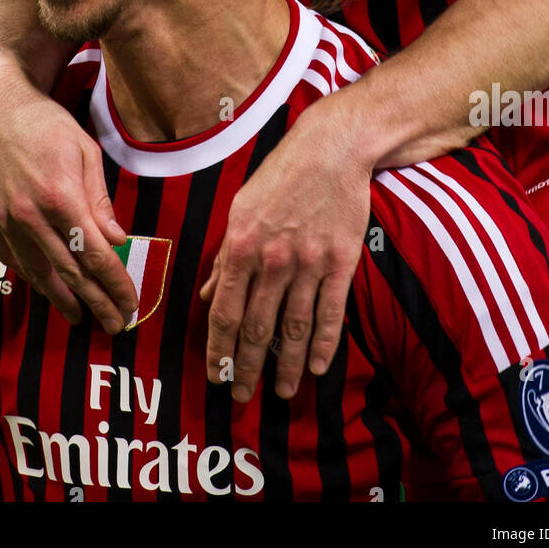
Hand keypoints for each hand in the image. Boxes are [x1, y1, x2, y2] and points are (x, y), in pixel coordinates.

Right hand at [0, 58, 138, 330]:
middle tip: (115, 325)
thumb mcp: (85, 150)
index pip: (94, 254)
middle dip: (96, 302)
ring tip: (81, 318)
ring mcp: (4, 220)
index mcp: (61, 196)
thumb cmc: (46, 123)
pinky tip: (48, 288)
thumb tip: (117, 239)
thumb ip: (100, 199)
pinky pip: (12, 260)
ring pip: (37, 273)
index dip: (114, 284)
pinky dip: (32, 278)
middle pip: (69, 272)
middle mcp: (30, 215)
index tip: (130, 304)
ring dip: (62, 299)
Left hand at [200, 95, 371, 402]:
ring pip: (293, 327)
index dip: (218, 349)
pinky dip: (322, 344)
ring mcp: (309, 263)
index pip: (225, 311)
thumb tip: (208, 294)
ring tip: (280, 392)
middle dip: (247, 368)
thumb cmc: (280, 177)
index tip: (215, 375)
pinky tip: (315, 368)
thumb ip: (225, 256)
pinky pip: (330, 312)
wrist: (330, 149)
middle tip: (241, 398)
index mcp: (241, 246)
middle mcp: (273, 260)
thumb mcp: (241, 209)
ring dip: (285, 366)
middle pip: (257, 328)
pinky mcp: (340, 262)